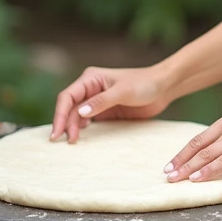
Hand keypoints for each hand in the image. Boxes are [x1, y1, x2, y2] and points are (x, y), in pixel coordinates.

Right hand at [50, 65, 172, 142]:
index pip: (67, 97)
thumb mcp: (123, 92)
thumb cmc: (144, 84)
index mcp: (91, 78)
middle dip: (66, 123)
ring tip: (72, 141)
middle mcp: (90, 88)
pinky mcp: (105, 110)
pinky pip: (88, 121)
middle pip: (70, 107)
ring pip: (77, 115)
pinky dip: (82, 129)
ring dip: (73, 127)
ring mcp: (96, 100)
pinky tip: (81, 137)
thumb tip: (80, 113)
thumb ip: (101, 102)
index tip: (57, 132)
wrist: (163, 87)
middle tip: (68, 141)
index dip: (60, 114)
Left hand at [164, 93, 221, 182]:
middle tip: (166, 175)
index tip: (171, 163)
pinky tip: (199, 178)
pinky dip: (210, 170)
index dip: (183, 152)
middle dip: (181, 162)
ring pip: (208, 154)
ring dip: (189, 168)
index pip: (199, 138)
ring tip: (176, 180)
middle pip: (198, 147)